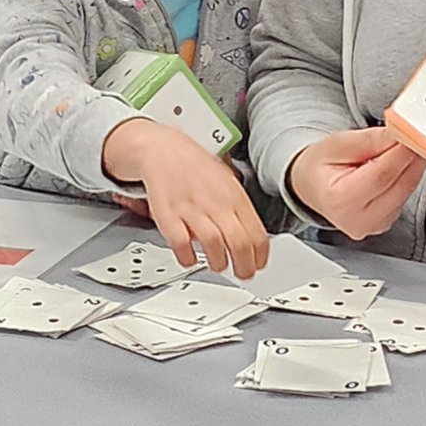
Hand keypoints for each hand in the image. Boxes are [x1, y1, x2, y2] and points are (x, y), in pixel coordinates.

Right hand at [102, 119, 268, 277]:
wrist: (165, 151)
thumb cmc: (197, 167)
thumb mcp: (228, 181)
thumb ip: (239, 208)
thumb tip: (252, 235)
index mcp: (235, 196)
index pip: (257, 233)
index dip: (260, 256)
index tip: (259, 265)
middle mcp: (216, 203)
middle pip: (239, 243)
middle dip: (244, 266)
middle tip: (243, 274)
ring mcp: (193, 210)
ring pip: (214, 245)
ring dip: (218, 263)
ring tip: (218, 265)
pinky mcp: (169, 216)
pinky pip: (181, 244)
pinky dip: (187, 257)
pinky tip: (190, 257)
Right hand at [288, 128, 425, 240]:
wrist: (311, 184)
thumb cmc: (321, 164)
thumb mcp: (338, 143)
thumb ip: (371, 139)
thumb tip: (399, 133)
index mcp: (340, 201)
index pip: (382, 175)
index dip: (402, 152)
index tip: (414, 133)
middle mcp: (357, 221)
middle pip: (399, 186)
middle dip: (412, 157)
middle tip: (417, 135)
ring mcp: (372, 226)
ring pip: (406, 192)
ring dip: (411, 167)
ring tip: (404, 146)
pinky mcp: (384, 224)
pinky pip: (404, 198)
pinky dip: (406, 178)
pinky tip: (399, 164)